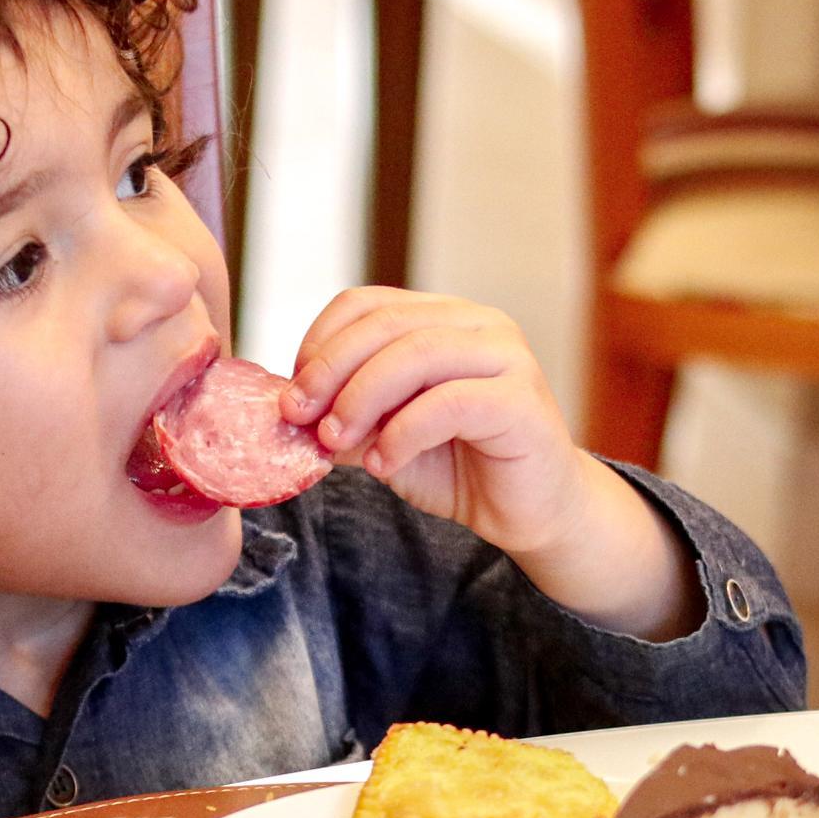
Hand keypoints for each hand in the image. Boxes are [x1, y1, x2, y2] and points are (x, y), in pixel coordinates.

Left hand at [282, 288, 702, 640]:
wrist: (530, 513)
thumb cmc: (459, 467)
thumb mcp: (383, 437)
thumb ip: (344, 416)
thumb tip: (288, 409)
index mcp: (440, 318)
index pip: (364, 304)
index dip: (319, 343)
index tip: (292, 394)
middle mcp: (476, 323)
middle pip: (385, 324)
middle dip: (330, 371)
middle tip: (300, 416)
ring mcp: (506, 355)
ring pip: (417, 353)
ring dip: (362, 398)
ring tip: (335, 441)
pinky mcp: (521, 399)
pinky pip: (449, 402)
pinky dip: (403, 432)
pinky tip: (383, 464)